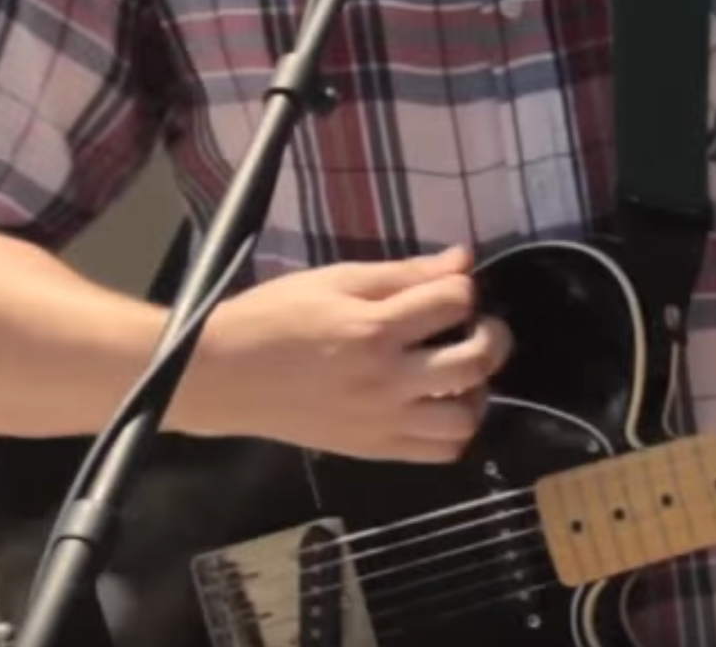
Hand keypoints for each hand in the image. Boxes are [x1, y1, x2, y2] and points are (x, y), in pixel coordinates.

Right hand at [206, 246, 512, 463]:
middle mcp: (386, 380)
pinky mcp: (373, 450)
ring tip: (458, 371)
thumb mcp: (335, 280)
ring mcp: (382, 422)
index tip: (447, 287)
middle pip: (476, 362)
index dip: (462, 286)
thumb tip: (463, 260)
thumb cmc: (274, 316)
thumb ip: (403, 273)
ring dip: (476, 391)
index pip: (454, 301)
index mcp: (373, 329)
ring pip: (465, 420)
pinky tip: (439, 404)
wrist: (222, 375)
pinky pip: (439, 454)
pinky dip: (452, 430)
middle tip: (476, 327)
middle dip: (493, 336)